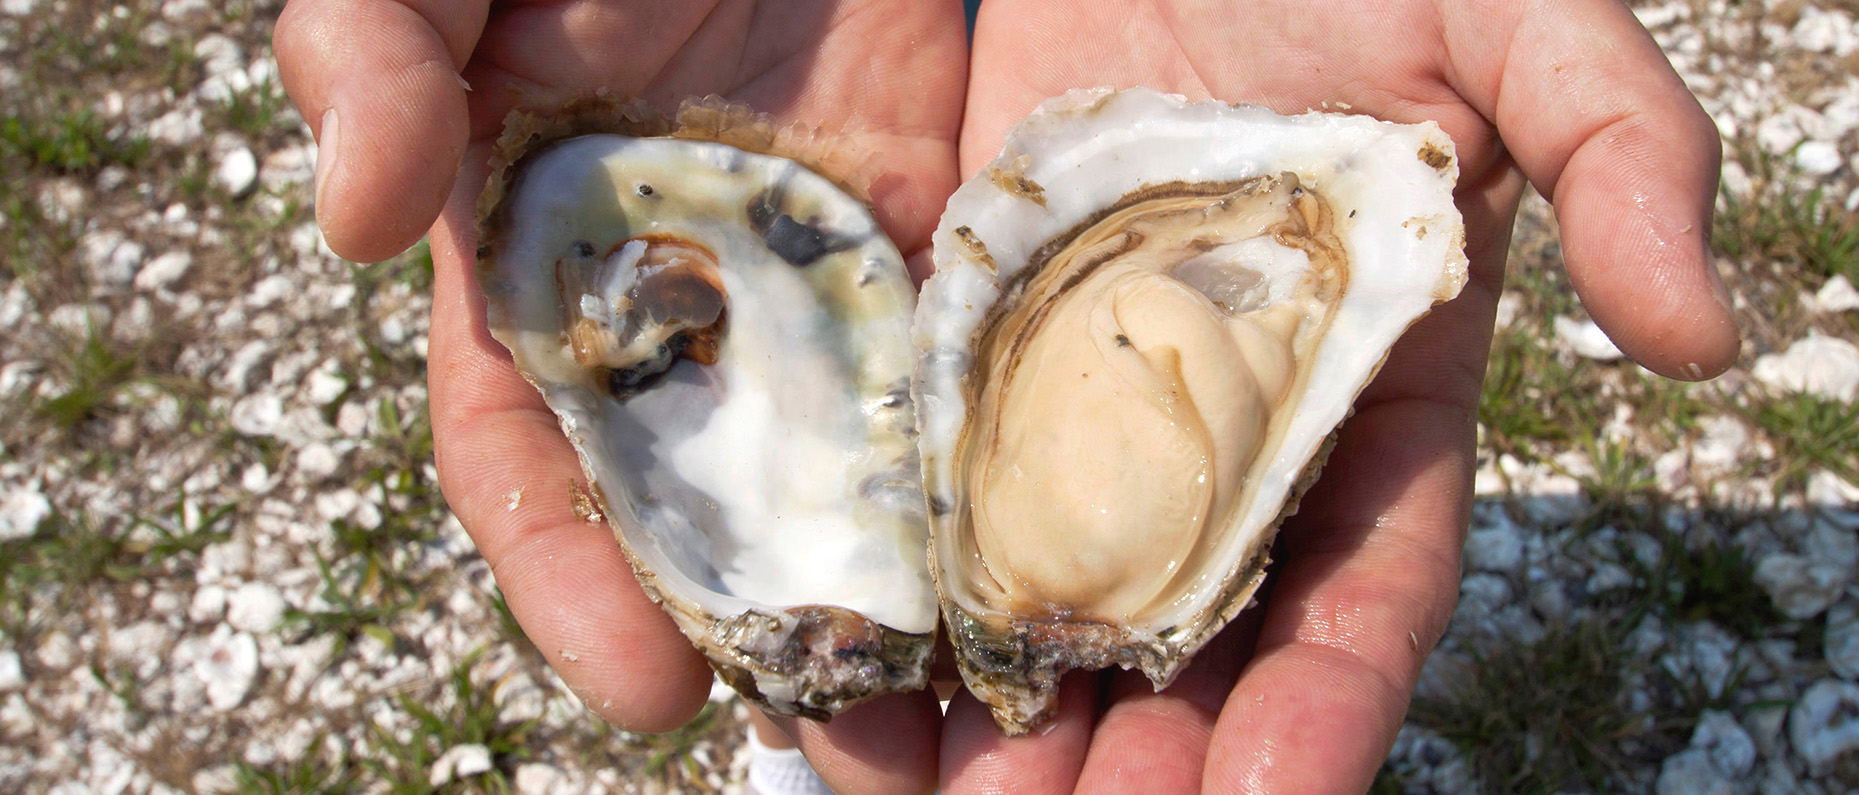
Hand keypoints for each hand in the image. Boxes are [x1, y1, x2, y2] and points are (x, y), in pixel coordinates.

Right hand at [274, 2, 966, 790]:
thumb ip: (375, 50)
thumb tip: (357, 218)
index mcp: (533, 256)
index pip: (534, 456)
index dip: (574, 578)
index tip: (648, 686)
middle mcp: (670, 302)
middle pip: (708, 506)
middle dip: (760, 636)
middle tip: (840, 746)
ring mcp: (807, 277)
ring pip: (840, 470)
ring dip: (887, 598)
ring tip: (953, 713)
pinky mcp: (931, 236)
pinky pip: (956, 374)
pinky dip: (982, 477)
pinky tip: (1031, 565)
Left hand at [920, 1, 1737, 791]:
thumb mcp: (1526, 27)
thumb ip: (1625, 153)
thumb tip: (1706, 340)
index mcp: (1378, 393)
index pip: (1361, 589)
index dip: (1324, 706)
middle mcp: (1237, 426)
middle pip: (1200, 637)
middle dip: (1150, 761)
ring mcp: (1102, 393)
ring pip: (1062, 594)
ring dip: (1014, 715)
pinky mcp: (985, 338)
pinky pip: (948, 486)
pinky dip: (913, 588)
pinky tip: (860, 678)